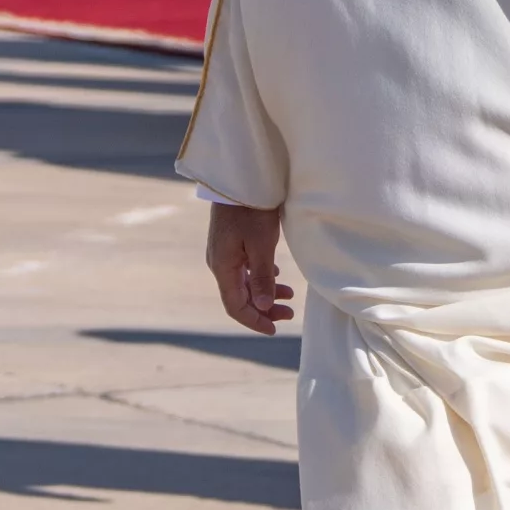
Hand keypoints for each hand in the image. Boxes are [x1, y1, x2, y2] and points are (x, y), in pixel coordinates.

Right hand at [206, 203, 293, 334]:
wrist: (240, 180)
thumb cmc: (252, 210)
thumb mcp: (261, 245)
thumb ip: (262, 277)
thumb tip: (262, 308)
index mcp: (223, 267)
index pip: (235, 306)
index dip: (254, 321)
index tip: (274, 329)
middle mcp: (219, 263)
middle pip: (240, 297)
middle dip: (264, 309)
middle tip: (289, 314)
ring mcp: (224, 253)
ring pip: (243, 283)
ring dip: (264, 293)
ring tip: (289, 296)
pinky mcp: (231, 243)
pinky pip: (244, 269)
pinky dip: (261, 277)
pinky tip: (276, 276)